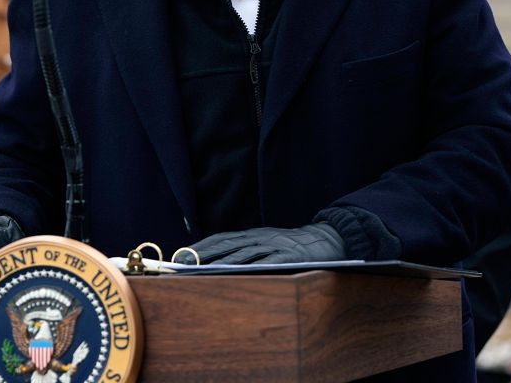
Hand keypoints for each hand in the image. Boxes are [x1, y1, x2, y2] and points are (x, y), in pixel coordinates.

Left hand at [178, 223, 345, 264]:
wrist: (329, 239)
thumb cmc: (294, 247)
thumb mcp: (269, 243)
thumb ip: (248, 252)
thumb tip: (217, 266)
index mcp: (254, 234)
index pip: (222, 238)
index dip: (201, 247)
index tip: (181, 256)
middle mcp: (262, 237)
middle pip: (226, 246)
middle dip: (203, 256)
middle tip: (182, 266)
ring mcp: (275, 246)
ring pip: (243, 254)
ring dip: (220, 264)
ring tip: (201, 274)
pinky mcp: (290, 256)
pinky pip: (268, 263)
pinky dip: (251, 268)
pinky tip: (237, 276)